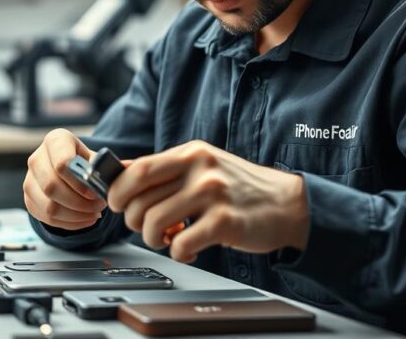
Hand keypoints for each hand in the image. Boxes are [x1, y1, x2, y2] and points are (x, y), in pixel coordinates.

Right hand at [24, 129, 107, 229]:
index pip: (62, 164)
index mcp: (55, 140)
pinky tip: (85, 219)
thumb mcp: (96, 158)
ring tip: (94, 213)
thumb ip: (109, 164)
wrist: (67, 169)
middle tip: (98, 206)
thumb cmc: (84, 162)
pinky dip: (70, 223)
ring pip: (49, 206)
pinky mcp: (29, 199)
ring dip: (76, 215)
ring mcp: (29, 180)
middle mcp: (36, 158)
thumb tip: (128, 167)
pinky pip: (47, 218)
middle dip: (79, 203)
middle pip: (52, 187)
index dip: (80, 182)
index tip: (94, 192)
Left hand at [108, 140, 308, 262]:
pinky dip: (178, 253)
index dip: (118, 191)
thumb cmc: (241, 187)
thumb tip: (120, 172)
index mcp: (191, 153)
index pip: (137, 170)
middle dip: (135, 221)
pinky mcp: (225, 222)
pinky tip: (190, 250)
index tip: (116, 204)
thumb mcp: (203, 166)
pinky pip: (181, 244)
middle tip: (147, 228)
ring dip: (154, 239)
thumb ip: (167, 169)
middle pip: (141, 200)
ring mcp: (213, 195)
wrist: (288, 204)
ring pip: (155, 223)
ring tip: (169, 239)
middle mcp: (200, 169)